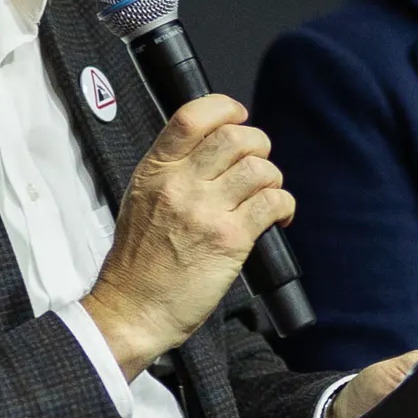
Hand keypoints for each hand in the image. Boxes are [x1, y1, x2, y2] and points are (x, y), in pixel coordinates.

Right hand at [85, 96, 291, 373]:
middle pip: (235, 137)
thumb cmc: (138, 263)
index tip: (238, 116)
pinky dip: (284, 205)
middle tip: (257, 163)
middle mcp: (179, 185)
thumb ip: (171, 171)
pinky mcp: (230, 240)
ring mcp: (205, 211)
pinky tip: (278, 217)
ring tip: (266, 193)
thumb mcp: (140, 200)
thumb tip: (212, 148)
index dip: (224, 107)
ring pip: (260, 168)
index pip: (191, 117)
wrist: (133, 310)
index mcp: (155, 171)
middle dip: (258, 145)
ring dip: (272, 177)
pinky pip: (273, 203)